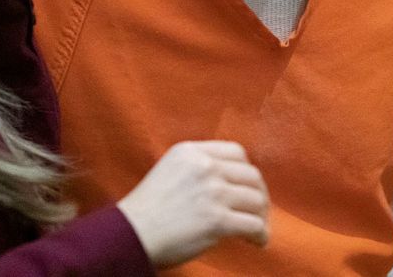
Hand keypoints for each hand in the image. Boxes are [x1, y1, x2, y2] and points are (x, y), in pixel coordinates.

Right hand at [117, 140, 268, 267]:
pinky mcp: (217, 220)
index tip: (247, 186)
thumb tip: (228, 181)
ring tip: (259, 228)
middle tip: (258, 209)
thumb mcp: (169, 170)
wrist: (130, 234)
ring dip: (261, 216)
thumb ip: (196, 168)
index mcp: (191, 151)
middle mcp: (205, 166)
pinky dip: (261, 235)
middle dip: (259, 193)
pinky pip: (253, 225)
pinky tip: (258, 241)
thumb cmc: (147, 209)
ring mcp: (213, 192)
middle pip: (251, 175)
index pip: (236, 152)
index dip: (246, 170)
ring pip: (256, 200)